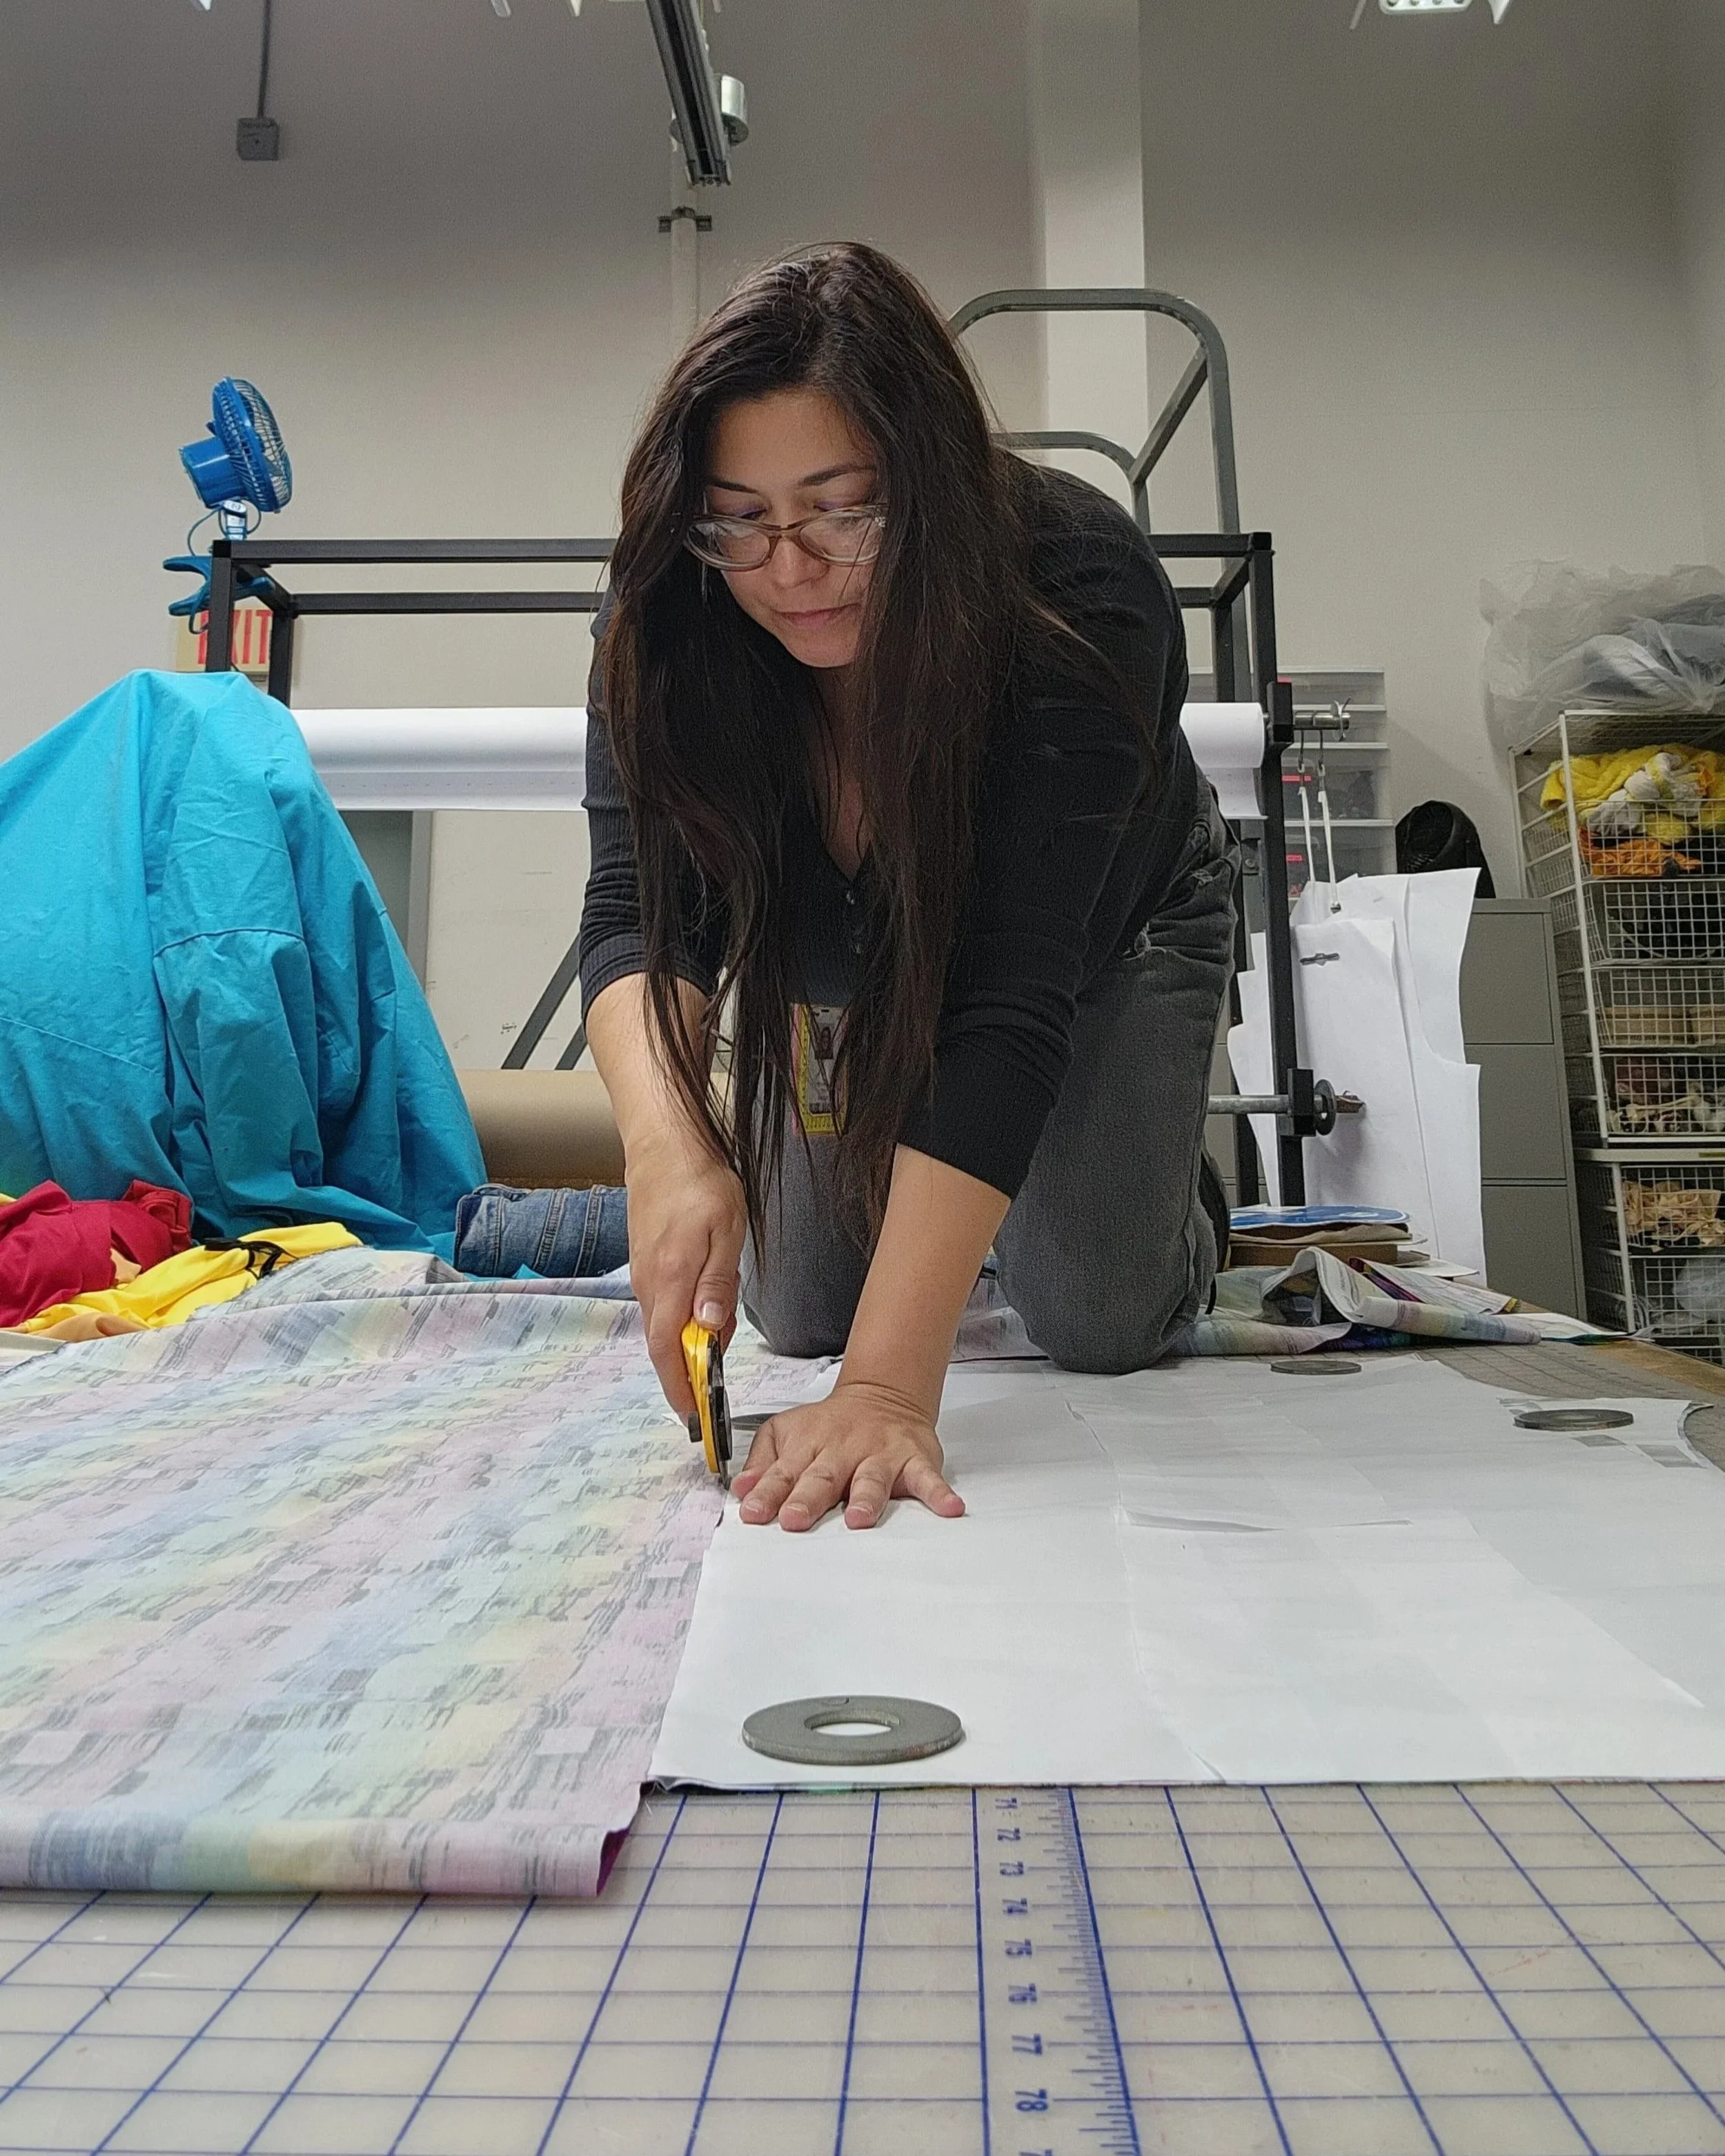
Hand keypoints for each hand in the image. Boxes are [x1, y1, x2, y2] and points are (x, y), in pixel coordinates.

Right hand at [625, 1132, 747, 1418]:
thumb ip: (718, 1283)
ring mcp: (643, 1273)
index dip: (679, 1388)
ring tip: (720, 1332)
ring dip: (689, 1342)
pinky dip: (683, 1318)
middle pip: (663, 1345)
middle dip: (686, 1373)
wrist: (664, 1145)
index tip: (693, 1415)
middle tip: (714, 1385)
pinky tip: (707, 1305)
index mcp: (669, 1280)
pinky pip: (664, 1304)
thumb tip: (710, 1328)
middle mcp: (649, 1283)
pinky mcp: (646, 1262)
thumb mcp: (725, 1232)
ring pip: (664, 1324)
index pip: (667, 1351)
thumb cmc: (699, 1182)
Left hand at [732, 1380, 964, 1531]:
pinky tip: (948, 1509)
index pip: (782, 1474)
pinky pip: (928, 1479)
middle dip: (807, 1499)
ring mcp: (879, 1456)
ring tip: (858, 1519)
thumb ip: (763, 1462)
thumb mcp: (786, 1431)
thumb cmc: (829, 1425)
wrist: (882, 1394)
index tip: (753, 1513)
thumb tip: (741, 1490)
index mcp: (807, 1447)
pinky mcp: (914, 1460)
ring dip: (865, 1499)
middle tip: (794, 1520)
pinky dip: (938, 1494)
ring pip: (871, 1479)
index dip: (766, 1494)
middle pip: (822, 1478)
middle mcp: (841, 1452)